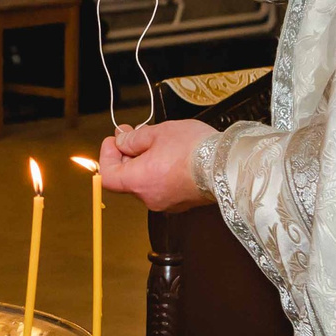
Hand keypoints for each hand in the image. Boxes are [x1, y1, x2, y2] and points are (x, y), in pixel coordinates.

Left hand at [98, 121, 215, 212]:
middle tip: (131, 134)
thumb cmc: (195, 149)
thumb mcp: (158, 133)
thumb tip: (122, 142)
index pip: (107, 176)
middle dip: (126, 155)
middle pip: (126, 179)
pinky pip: (161, 186)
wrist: (229, 165)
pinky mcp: (181, 202)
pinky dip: (158, 172)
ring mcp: (166, 203)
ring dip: (143, 162)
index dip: (106, 156)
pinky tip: (169, 155)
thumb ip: (134, 139)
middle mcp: (150, 197)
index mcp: (139, 182)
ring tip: (155, 141)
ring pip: (144, 182)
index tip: (114, 140)